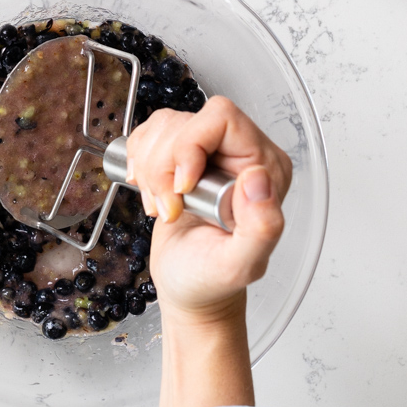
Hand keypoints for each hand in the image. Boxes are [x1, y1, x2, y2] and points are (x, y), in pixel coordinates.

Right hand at [126, 97, 290, 325]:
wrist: (188, 288)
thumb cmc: (212, 281)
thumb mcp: (240, 265)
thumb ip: (261, 226)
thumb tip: (258, 178)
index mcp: (265, 168)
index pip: (222, 118)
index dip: (190, 146)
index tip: (182, 188)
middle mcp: (241, 153)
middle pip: (188, 120)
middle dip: (164, 164)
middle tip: (168, 207)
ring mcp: (210, 152)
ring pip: (166, 125)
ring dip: (150, 168)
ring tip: (162, 206)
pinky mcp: (183, 155)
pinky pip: (151, 133)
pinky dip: (140, 163)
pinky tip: (152, 194)